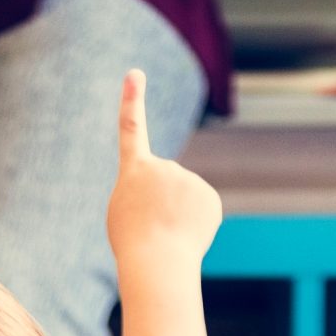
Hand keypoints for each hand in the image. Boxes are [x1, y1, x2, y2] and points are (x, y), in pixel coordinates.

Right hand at [105, 71, 220, 276]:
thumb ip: (145, 192)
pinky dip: (196, 224)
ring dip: (178, 216)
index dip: (132, 100)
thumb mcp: (125, 212)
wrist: (157, 260)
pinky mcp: (210, 196)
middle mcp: (164, 167)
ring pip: (184, 198)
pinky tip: (186, 236)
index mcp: (134, 170)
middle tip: (152, 227)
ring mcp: (189, 179)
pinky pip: (201, 210)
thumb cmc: (133, 241)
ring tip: (169, 234)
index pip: (131, 128)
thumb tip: (175, 193)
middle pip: (164, 184)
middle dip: (161, 204)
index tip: (135, 74)